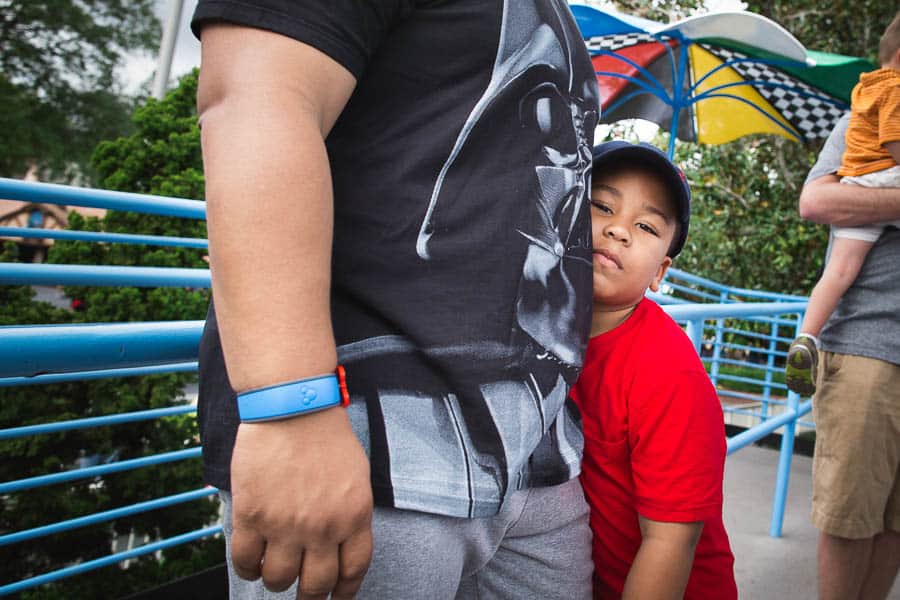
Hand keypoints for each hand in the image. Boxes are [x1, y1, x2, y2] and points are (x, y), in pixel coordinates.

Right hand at [229, 406, 372, 598]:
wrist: (292, 405)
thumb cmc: (325, 433)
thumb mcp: (355, 476)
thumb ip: (349, 513)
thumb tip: (340, 544)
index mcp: (354, 516)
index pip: (353, 571)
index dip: (343, 593)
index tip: (336, 599)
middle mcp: (323, 528)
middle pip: (316, 585)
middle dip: (308, 595)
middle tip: (300, 592)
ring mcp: (286, 525)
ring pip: (278, 580)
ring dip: (275, 580)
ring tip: (272, 569)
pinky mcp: (252, 516)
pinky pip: (245, 562)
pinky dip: (246, 569)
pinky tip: (250, 562)